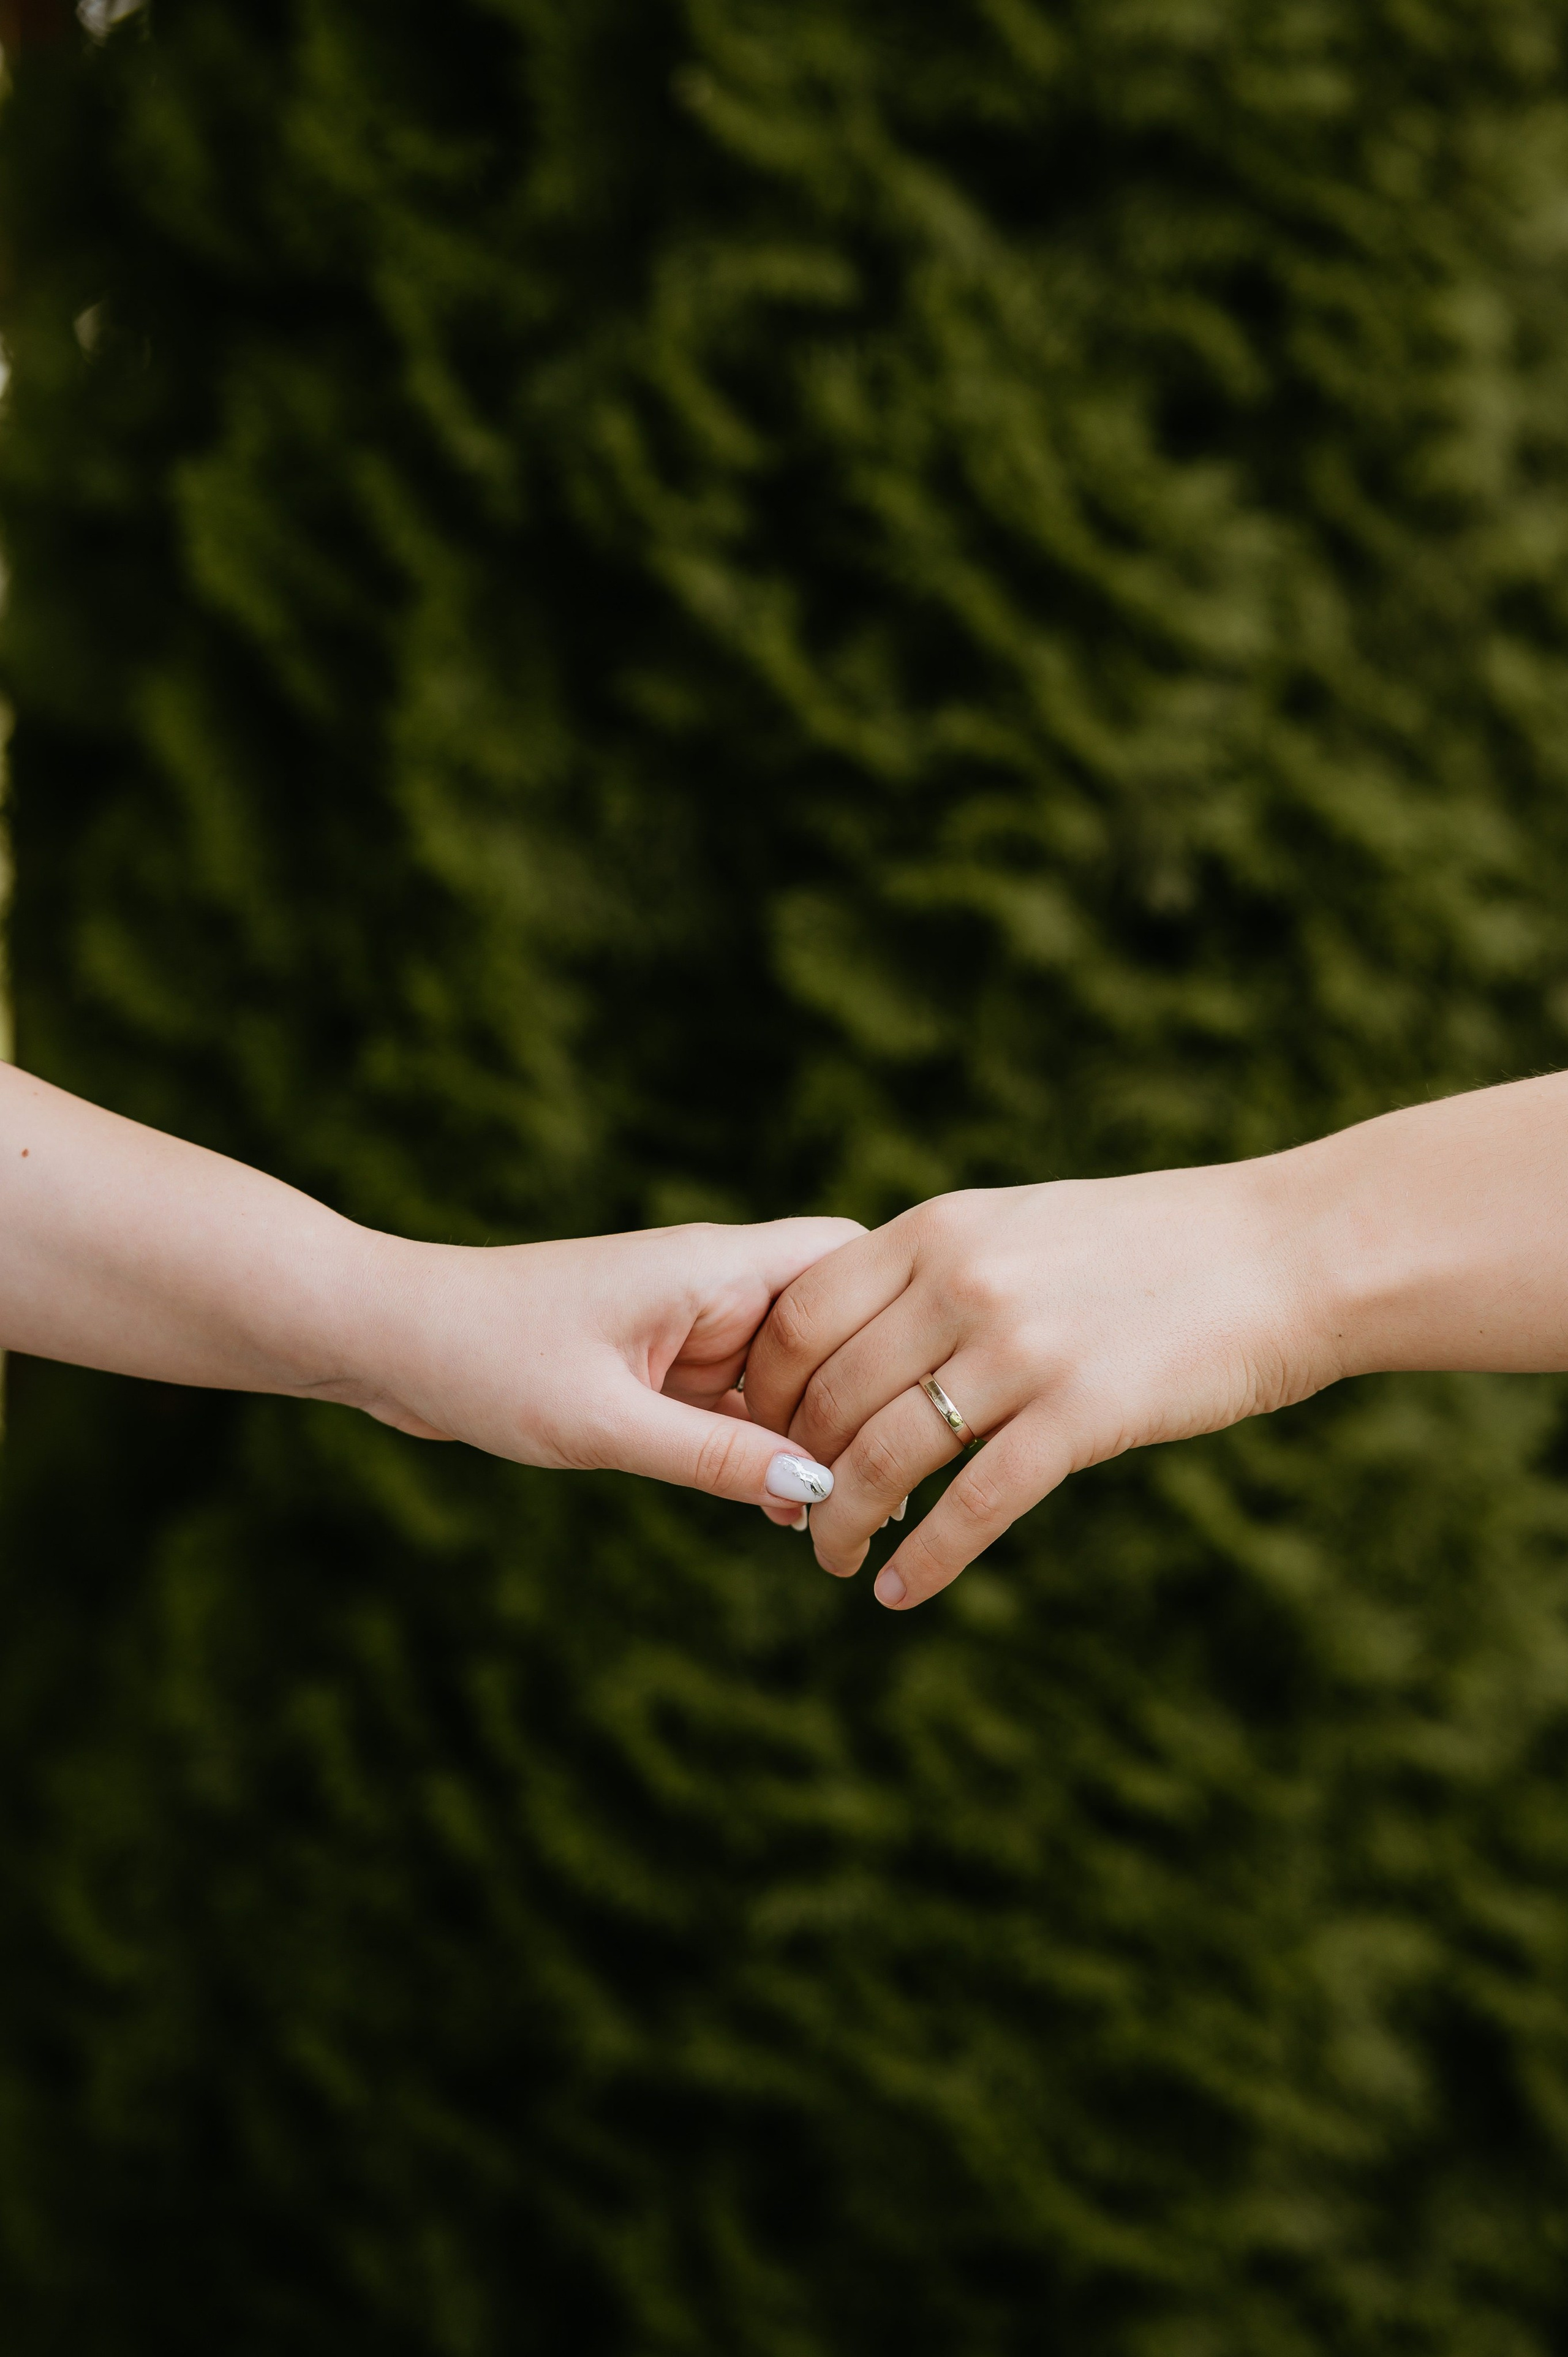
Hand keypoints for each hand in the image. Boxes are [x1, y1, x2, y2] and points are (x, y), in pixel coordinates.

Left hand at [336, 1217, 862, 1514]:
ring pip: (787, 1378)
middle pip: (831, 1330)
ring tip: (848, 1520)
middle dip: (860, 1403)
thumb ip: (712, 1460)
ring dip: (810, 1441)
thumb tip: (818, 1492)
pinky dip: (759, 1454)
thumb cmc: (482, 1358)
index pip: (847, 1260)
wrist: (386, 1339)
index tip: (924, 1401)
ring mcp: (687, 1329)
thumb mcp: (602, 1422)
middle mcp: (712, 1289)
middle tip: (890, 1490)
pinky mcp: (658, 1369)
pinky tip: (782, 1513)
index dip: (894, 1324)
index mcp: (713, 1268)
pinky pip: (736, 1409)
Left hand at [742, 1165, 1331, 1606]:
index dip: (767, 1385)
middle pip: (829, 1395)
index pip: (800, 1314)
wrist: (1287, 1253)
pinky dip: (925, 1560)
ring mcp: (1023, 1351)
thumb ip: (938, 1268)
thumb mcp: (1023, 1225)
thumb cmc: (1155, 1244)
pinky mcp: (1083, 1416)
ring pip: (885, 1456)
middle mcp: (964, 1283)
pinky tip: (900, 1592)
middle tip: (792, 1510)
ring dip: (842, 1521)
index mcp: (941, 1231)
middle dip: (794, 1465)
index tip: (766, 1430)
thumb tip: (862, 1330)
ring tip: (834, 1559)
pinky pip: (975, 1506)